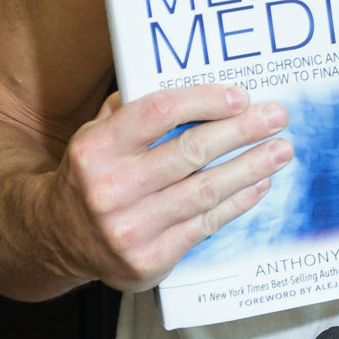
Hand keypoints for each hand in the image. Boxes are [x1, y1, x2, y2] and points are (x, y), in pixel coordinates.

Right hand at [53, 84, 291, 288]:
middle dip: (242, 131)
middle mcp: (110, 188)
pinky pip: (205, 224)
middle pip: (191, 151)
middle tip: (277, 116)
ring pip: (205, 190)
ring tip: (281, 150)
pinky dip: (238, 201)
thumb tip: (190, 79)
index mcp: (95, 149)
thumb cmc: (91, 175)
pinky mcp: (149, 258)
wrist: (57, 237)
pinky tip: (258, 184)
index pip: (158, 112)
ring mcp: (130, 227)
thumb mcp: (95, 135)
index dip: (205, 101)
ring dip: (251, 166)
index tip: (240, 96)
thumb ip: (132, 108)